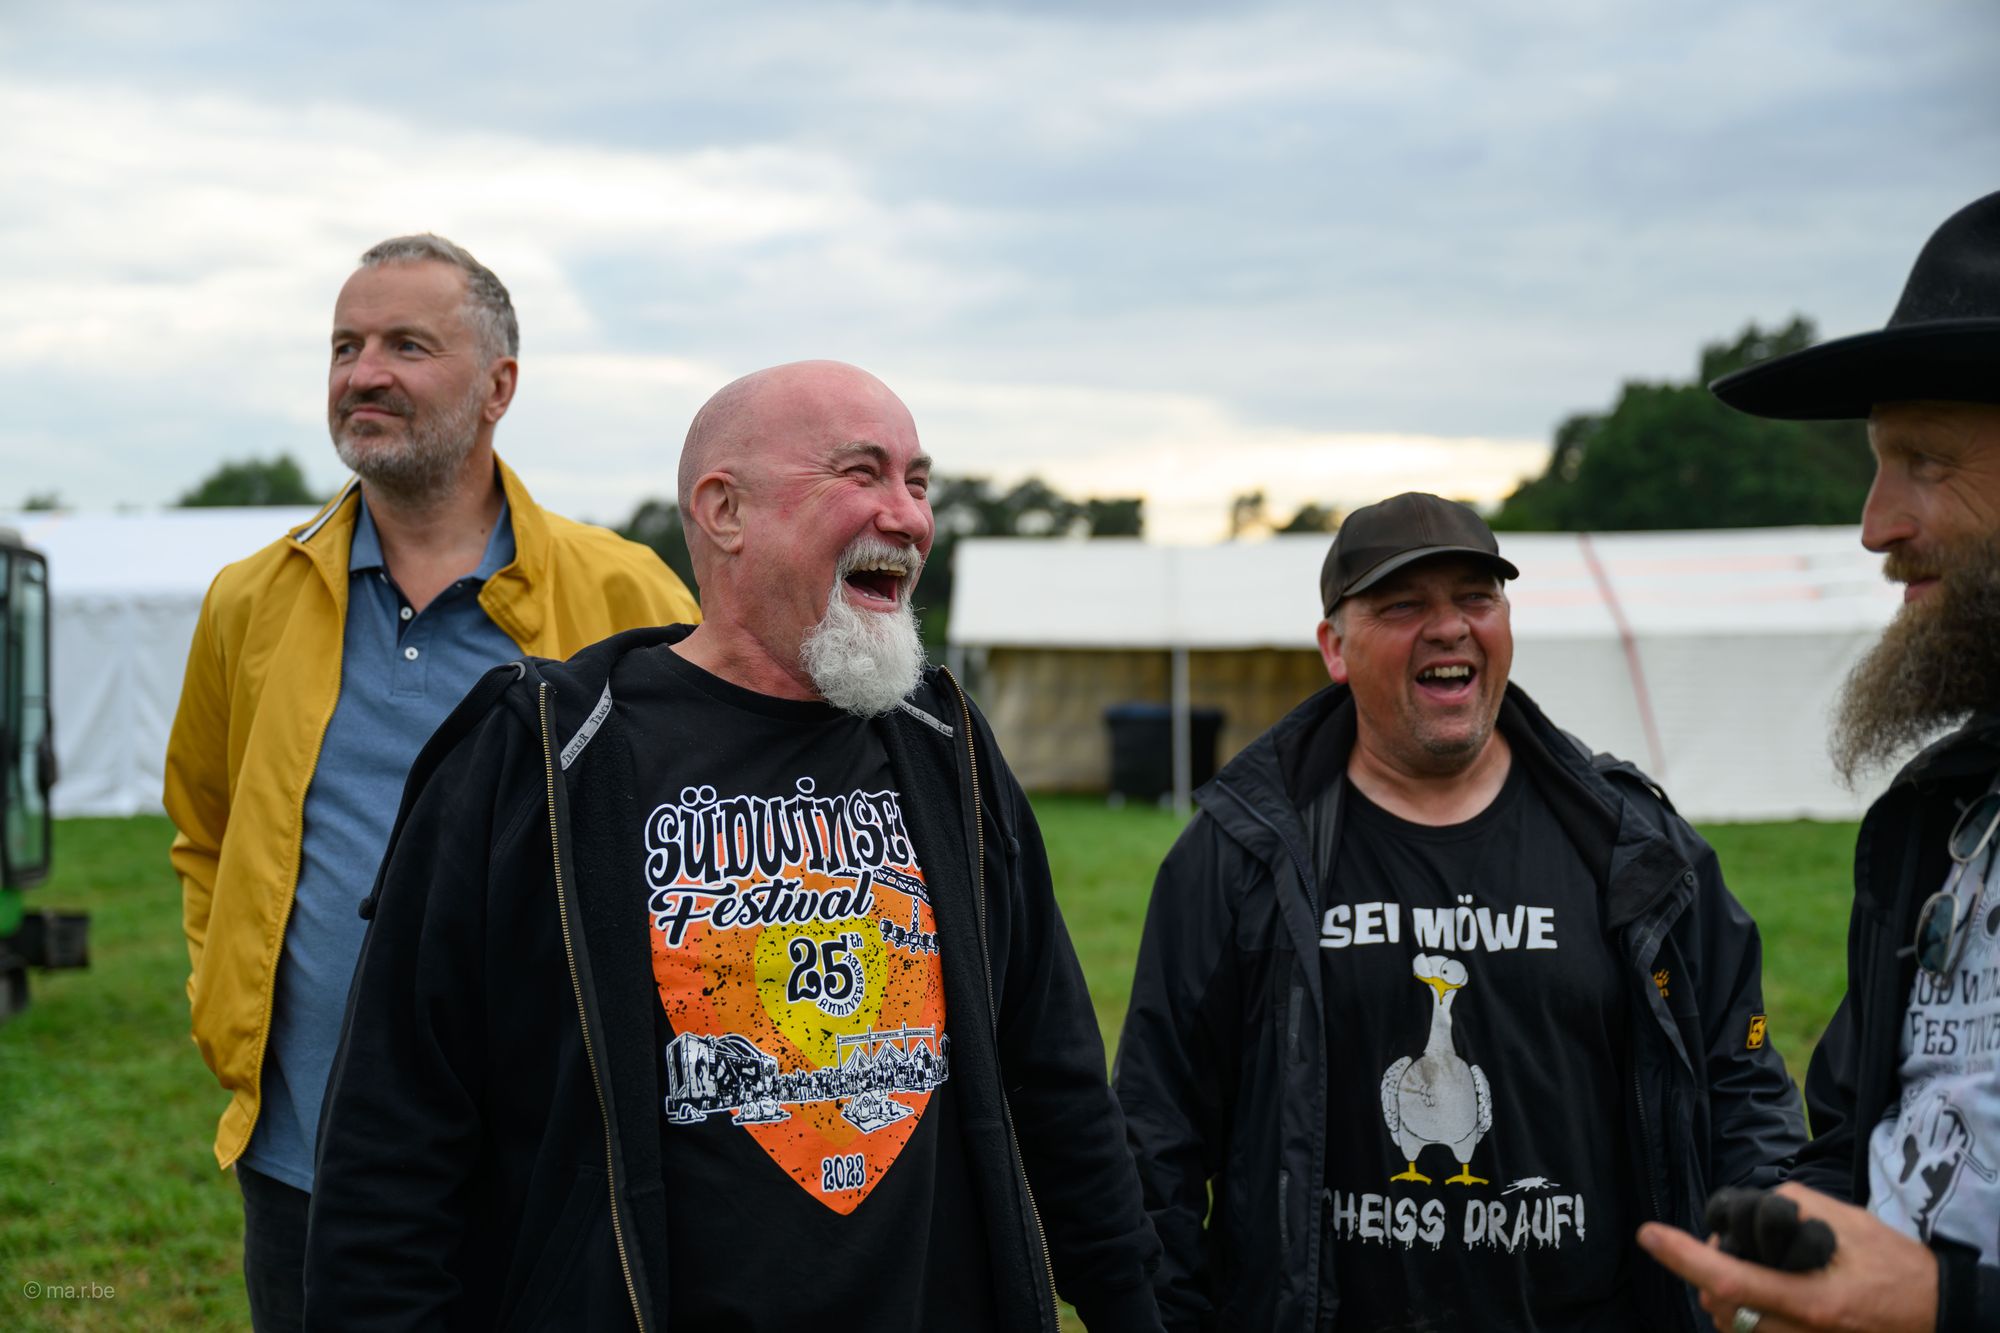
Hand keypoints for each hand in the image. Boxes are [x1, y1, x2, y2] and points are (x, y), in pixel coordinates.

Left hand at [1637, 1183, 1937, 1332]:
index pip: (1728, 1280)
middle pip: (1717, 1303)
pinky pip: (1749, 1331)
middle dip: (1709, 1270)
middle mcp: (1797, 1332)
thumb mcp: (1844, 1222)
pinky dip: (1741, 1308)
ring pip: (1729, 1322)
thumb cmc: (1891, 1264)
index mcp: (1810, 1299)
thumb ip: (1786, 1210)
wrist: (1933, 1311)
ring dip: (1723, 1291)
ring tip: (1750, 1264)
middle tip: (1729, 1243)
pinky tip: (1759, 1286)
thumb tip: (1742, 1213)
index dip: (1683, 1257)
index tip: (1649, 1235)